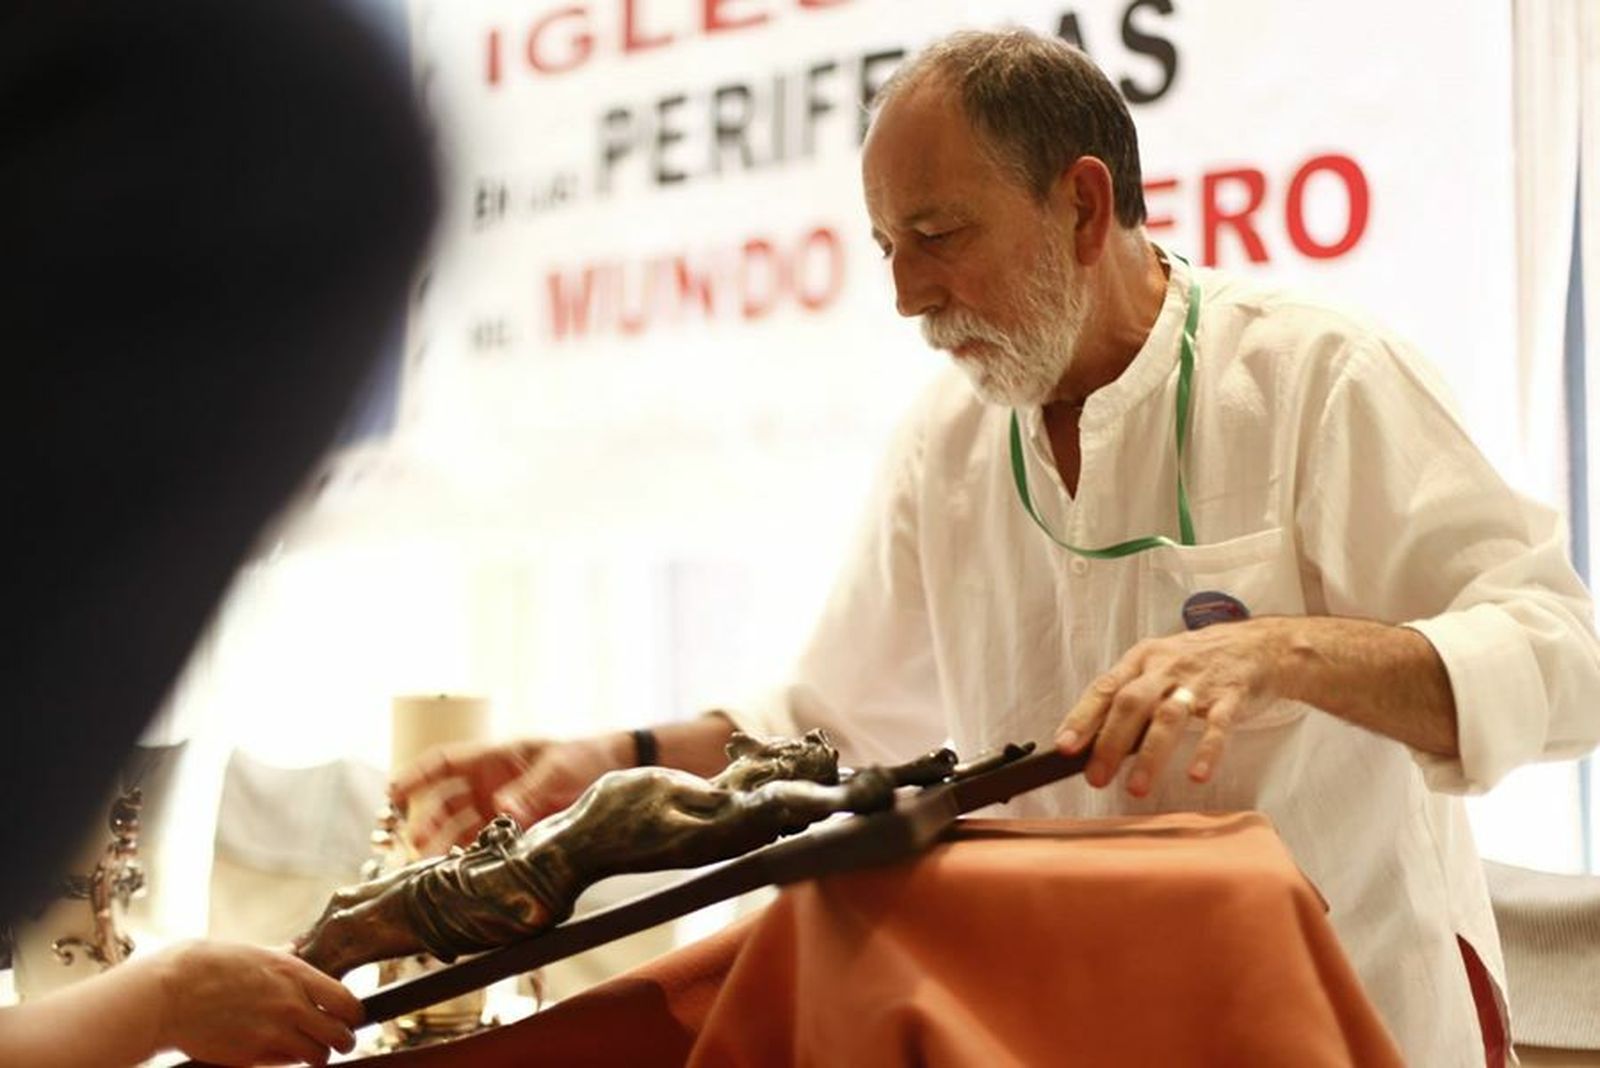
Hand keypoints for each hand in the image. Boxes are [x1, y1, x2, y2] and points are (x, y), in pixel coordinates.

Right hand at [154, 941, 361, 1065]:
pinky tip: (283, 1051)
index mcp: (294, 973)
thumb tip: (296, 948)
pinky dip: (290, 1060)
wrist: (168, 994)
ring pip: (317, 1055)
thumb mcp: (253, 952)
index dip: (353, 1013)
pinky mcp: (252, 1056)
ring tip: (314, 1051)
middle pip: (340, 1034)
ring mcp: (272, 1033)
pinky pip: (286, 1063)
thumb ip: (281, 956)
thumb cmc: (206, 966)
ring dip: (319, 1055)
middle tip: (339, 1040)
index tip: (351, 1017)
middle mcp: (291, 1004)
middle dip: (343, 1040)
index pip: (346, 1001)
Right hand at [390, 734, 630, 854]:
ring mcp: (498, 811)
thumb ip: (532, 789)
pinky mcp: (514, 832)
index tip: (392, 792)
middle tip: (414, 845)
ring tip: (431, 870)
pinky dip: (471, 861)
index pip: (442, 764)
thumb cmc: (583, 755)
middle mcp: (487, 787)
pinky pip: (484, 847)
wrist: (614, 768)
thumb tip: (504, 808)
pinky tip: (461, 877)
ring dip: (443, 848)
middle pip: (444, 805)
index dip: (415, 776)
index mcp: (491, 759)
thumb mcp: (558, 767)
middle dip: (425, 825)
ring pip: (459, 831)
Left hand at [1054, 618, 1288, 795]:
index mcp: (1142, 660)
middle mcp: (1166, 668)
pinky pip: (1219, 725)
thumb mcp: (1157, 666)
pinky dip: (1207, 750)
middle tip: (1096, 778)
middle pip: (1132, 703)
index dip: (1082, 718)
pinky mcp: (1232, 696)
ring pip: (1170, 716)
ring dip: (1151, 755)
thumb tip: (1092, 741)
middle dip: (1110, 742)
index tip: (1064, 747)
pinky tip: (1196, 775)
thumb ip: (1129, 698)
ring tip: (1137, 789)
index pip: (1105, 688)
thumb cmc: (1195, 662)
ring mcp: (1199, 682)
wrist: (1258, 645)